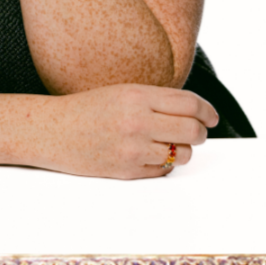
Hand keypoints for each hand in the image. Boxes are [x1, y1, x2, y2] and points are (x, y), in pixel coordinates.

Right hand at [45, 84, 218, 179]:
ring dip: (182, 150)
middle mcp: (138, 121)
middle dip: (200, 133)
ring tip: (169, 144)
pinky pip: (162, 171)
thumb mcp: (123, 93)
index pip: (189, 103)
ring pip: (181, 154)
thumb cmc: (87, 109)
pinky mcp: (127, 171)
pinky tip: (150, 155)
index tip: (212, 116)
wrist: (53, 130)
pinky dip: (163, 165)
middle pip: (192, 130)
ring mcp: (133, 148)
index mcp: (138, 95)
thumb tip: (194, 114)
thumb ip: (157, 101)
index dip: (207, 111)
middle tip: (198, 133)